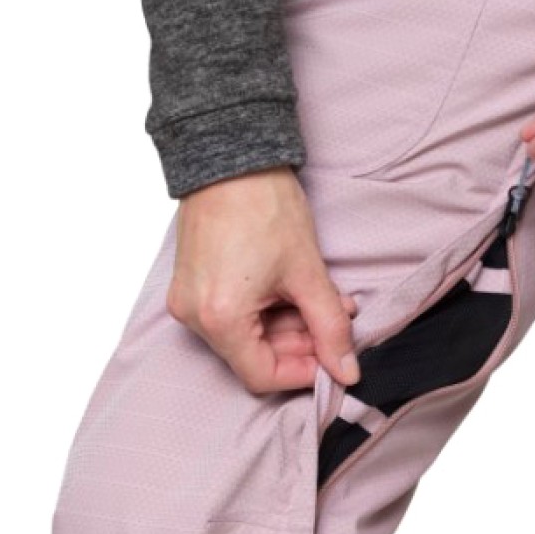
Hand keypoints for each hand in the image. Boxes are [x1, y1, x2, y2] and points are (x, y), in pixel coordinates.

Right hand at [166, 166, 361, 393]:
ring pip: (246, 336)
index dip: (303, 373)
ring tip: (324, 299)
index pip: (262, 376)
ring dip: (288, 325)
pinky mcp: (190, 285)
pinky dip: (266, 310)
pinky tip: (295, 290)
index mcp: (219, 318)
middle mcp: (194, 316)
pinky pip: (232, 314)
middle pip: (254, 356)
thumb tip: (346, 371)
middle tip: (336, 321)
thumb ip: (331, 327)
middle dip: (301, 343)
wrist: (231, 157)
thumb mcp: (308, 273)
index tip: (332, 359)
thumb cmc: (264, 207)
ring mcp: (188, 300)